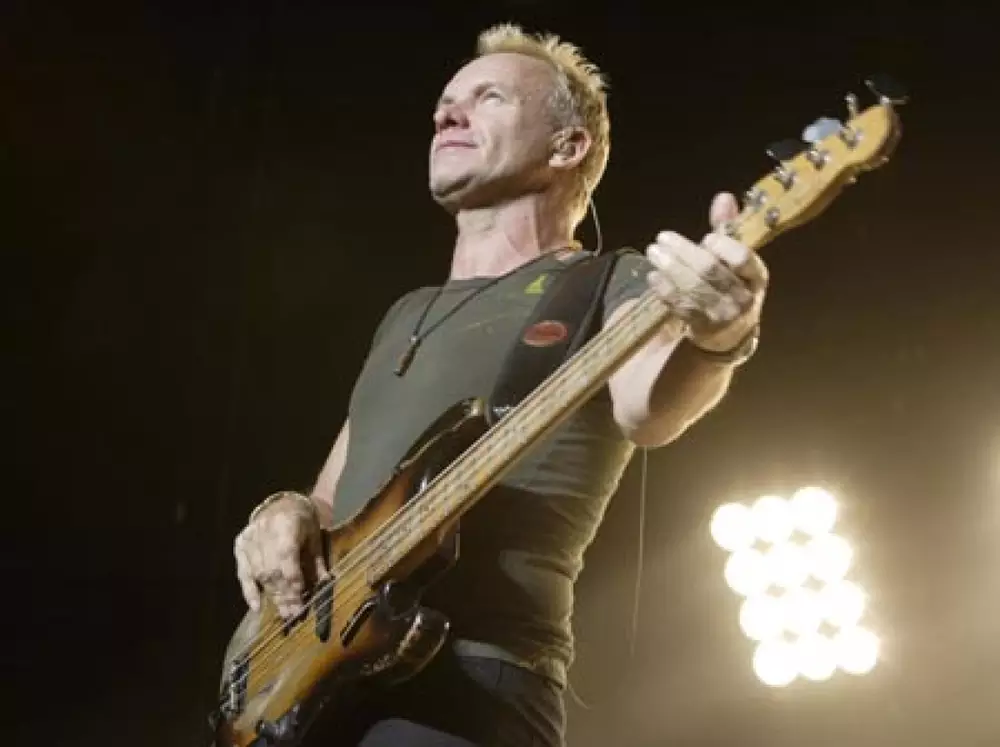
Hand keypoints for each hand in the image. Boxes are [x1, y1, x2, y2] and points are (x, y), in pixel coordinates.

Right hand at [233, 492, 329, 617]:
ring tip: (283, 612)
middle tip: (294, 614)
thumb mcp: (315, 536)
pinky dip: (249, 591)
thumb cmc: (303, 521)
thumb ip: (317, 561)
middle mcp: (264, 530)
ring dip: (272, 595)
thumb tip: (325, 584)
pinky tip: (257, 607)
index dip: (293, 579)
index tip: (301, 598)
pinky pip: (243, 572)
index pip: (287, 556)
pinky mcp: (240, 544)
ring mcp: (249, 537)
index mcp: (286, 523)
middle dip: (284, 593)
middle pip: (272, 568)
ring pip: (259, 573)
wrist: (282, 504)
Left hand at [645, 192, 767, 351]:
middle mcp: (741, 297)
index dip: (723, 245)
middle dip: (683, 252)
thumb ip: (728, 227)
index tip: (707, 238)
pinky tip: (653, 276)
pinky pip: (680, 305)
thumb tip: (723, 197)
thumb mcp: (737, 259)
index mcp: (756, 276)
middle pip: (710, 270)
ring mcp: (721, 315)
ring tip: (653, 252)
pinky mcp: (701, 326)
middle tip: (662, 238)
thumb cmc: (733, 285)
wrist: (731, 332)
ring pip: (692, 288)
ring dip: (669, 268)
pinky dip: (664, 289)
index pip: (743, 258)